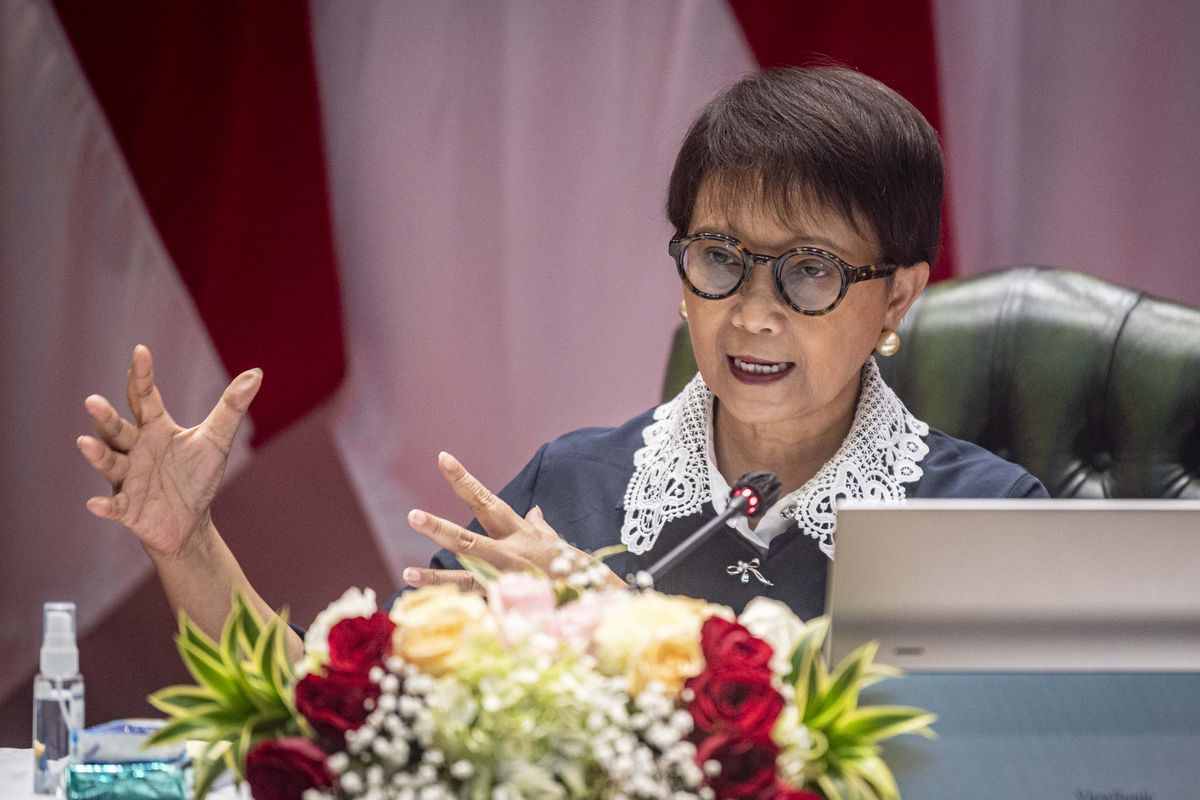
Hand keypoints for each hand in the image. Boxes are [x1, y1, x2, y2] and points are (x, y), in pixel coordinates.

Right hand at [77, 345, 260, 560]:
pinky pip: (114, 505)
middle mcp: (135, 449)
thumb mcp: (217, 440)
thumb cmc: (197, 476)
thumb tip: (257, 372)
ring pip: (110, 462)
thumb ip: (231, 407)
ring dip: (98, 454)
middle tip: (93, 401)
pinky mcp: (126, 508)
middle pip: (118, 429)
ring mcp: (127, 478)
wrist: (190, 522)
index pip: (145, 397)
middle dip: (106, 417)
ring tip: (85, 442)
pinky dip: (105, 505)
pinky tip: (96, 504)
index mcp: (155, 428)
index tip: (140, 351)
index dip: (142, 375)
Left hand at [402, 452, 623, 591]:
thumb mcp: (556, 544)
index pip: (485, 500)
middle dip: (439, 529)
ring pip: (465, 578)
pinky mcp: (506, 609)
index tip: (443, 458)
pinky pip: (476, 609)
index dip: (463, 479)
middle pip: (468, 540)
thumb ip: (540, 527)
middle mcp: (509, 554)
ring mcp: (505, 584)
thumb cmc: (574, 568)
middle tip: (412, 516)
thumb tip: (534, 511)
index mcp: (518, 533)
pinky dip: (454, 611)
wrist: (595, 600)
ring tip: (408, 574)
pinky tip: (427, 611)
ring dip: (435, 578)